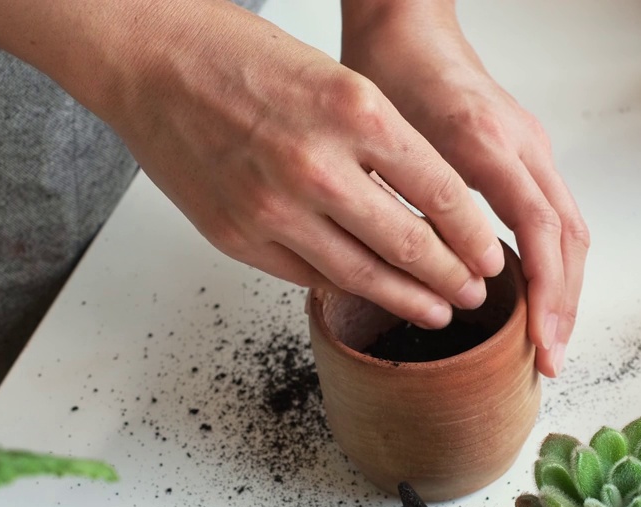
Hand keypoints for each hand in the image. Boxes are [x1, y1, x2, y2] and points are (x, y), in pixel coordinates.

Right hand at [0, 0, 504, 330]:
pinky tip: (367, 294)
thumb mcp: (334, 80)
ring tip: (436, 312)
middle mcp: (319, 166)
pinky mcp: (238, 237)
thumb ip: (379, 143)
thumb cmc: (240, 59)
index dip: (473, 237)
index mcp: (356, 113)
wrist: (150, 62)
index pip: (441, 193)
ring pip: (361, 275)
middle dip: (452, 279)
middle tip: (474, 295)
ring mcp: (274, 209)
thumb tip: (425, 206)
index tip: (491, 257)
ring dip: (408, 300)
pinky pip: (307, 276)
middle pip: (410, 245)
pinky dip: (344, 288)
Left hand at [341, 2, 589, 376]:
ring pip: (570, 230)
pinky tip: (537, 298)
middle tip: (549, 358)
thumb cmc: (390, 75)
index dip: (545, 290)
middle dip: (564, 305)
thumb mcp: (389, 145)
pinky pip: (556, 217)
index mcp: (489, 143)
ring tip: (548, 341)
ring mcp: (533, 150)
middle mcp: (523, 146)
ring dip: (564, 290)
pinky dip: (554, 263)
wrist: (408, 30)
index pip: (539, 227)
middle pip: (569, 238)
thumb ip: (414, 207)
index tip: (540, 339)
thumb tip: (430, 280)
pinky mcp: (529, 156)